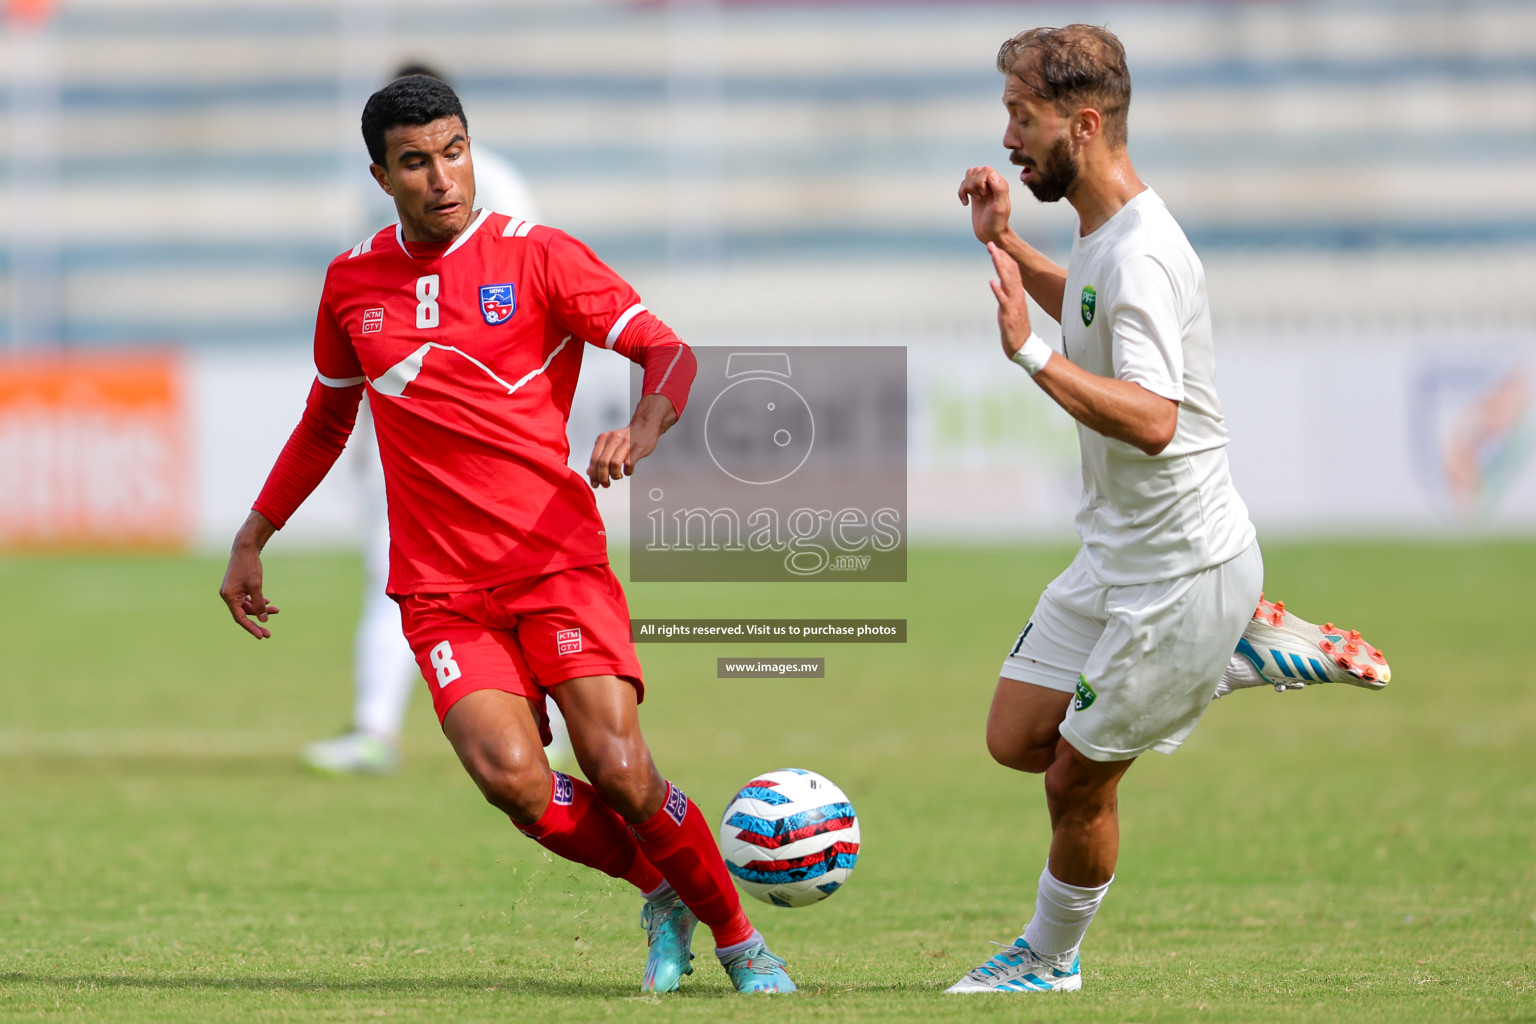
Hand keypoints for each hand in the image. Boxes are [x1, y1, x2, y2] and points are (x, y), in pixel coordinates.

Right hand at [219, 512, 279, 638]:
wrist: (246, 548)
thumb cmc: (250, 566)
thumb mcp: (256, 586)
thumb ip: (259, 604)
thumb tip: (263, 620)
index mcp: (228, 597)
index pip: (240, 618)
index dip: (251, 628)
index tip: (261, 636)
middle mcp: (228, 595)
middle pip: (243, 614)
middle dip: (257, 622)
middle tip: (269, 633)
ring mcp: (232, 591)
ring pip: (247, 606)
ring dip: (260, 609)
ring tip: (277, 610)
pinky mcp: (237, 587)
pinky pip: (247, 599)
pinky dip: (257, 601)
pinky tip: (268, 602)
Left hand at [588, 394, 675, 486]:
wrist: (644, 426)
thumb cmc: (625, 438)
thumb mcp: (608, 444)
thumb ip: (599, 457)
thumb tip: (589, 473)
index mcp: (603, 438)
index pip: (594, 459)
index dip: (593, 474)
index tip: (595, 484)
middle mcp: (613, 439)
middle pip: (603, 463)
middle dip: (602, 477)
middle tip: (605, 484)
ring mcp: (625, 443)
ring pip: (614, 464)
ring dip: (614, 475)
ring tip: (617, 476)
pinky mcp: (636, 448)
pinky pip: (629, 465)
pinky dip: (627, 472)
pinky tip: (627, 471)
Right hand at [959, 165, 1013, 244]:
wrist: (991, 233)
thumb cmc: (997, 222)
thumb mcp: (1000, 207)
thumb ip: (1000, 189)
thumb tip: (991, 174)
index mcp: (1000, 182)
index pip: (985, 170)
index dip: (981, 181)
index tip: (985, 195)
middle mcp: (992, 182)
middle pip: (975, 171)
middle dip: (974, 185)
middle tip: (981, 199)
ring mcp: (982, 186)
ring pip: (969, 174)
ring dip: (967, 188)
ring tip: (976, 199)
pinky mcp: (974, 192)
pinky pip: (963, 183)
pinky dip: (961, 193)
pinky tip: (965, 203)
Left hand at [988, 242, 1033, 358]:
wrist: (1023, 347)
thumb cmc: (1015, 327)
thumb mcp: (1010, 306)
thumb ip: (1007, 293)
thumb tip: (1000, 280)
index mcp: (1017, 294)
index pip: (1013, 272)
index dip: (1004, 258)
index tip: (995, 246)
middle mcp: (1017, 297)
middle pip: (1010, 273)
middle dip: (1000, 258)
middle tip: (991, 244)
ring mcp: (1013, 305)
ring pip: (1007, 282)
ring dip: (1000, 268)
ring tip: (994, 255)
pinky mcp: (1009, 316)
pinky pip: (1003, 301)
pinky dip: (998, 291)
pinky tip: (992, 281)